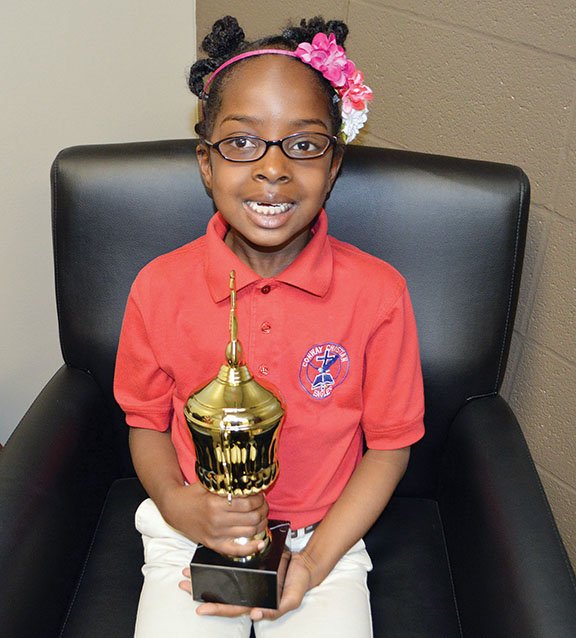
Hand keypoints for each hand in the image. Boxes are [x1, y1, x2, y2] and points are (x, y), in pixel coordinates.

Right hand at [161, 482, 268, 558]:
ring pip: (249, 532)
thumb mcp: (207, 482)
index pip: (247, 503)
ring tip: (261, 516)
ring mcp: (216, 534)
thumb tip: (245, 475)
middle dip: (262, 510)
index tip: (260, 494)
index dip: (259, 498)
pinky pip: (236, 551)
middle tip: (263, 504)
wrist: (174, 509)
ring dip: (261, 524)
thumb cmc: (192, 494)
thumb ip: (225, 479)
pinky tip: (261, 543)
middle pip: (251, 517)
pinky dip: (251, 549)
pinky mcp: (214, 544)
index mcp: (215, 503)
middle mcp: (217, 520)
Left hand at [178, 550, 314, 620]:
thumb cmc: (298, 584)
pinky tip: (205, 559)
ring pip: (222, 580)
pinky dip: (216, 564)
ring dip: (204, 577)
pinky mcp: (248, 563)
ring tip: (186, 573)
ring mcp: (247, 577)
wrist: (305, 565)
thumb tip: (256, 615)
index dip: (216, 608)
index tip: (199, 607)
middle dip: (200, 591)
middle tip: (182, 584)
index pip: (232, 607)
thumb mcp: (292, 599)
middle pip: (220, 594)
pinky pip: (230, 566)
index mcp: (255, 601)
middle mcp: (247, 590)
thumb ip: (277, 609)